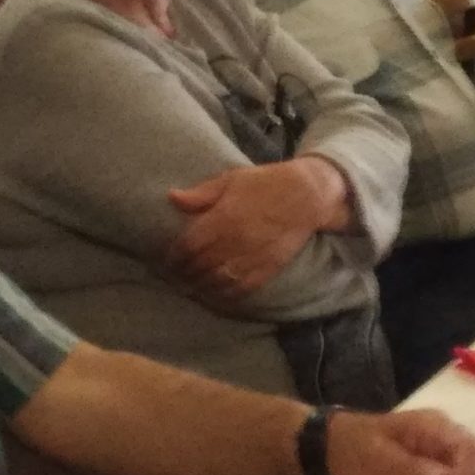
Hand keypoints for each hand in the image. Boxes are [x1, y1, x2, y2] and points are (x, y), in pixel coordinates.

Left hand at [166, 160, 343, 302]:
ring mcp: (251, 258)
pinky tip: (215, 293)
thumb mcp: (231, 179)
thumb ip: (201, 194)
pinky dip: (224, 294)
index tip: (168, 261)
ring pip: (217, 281)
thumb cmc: (265, 184)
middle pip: (199, 266)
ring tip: (191, 286)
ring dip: (200, 286)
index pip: (188, 246)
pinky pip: (240, 288)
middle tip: (175, 276)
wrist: (306, 196)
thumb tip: (172, 198)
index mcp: (222, 218)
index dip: (174, 257)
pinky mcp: (267, 269)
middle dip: (184, 273)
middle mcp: (234, 242)